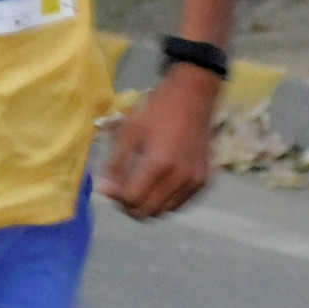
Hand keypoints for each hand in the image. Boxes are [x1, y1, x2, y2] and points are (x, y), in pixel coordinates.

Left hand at [101, 67, 219, 218]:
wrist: (194, 96)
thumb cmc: (158, 110)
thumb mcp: (130, 131)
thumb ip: (116, 164)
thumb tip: (105, 191)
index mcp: (158, 163)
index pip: (131, 199)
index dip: (117, 196)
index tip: (113, 185)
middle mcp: (179, 178)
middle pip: (147, 211)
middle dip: (130, 205)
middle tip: (124, 189)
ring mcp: (194, 181)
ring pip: (164, 211)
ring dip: (148, 205)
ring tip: (141, 187)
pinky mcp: (204, 180)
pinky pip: (180, 203)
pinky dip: (166, 200)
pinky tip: (160, 183)